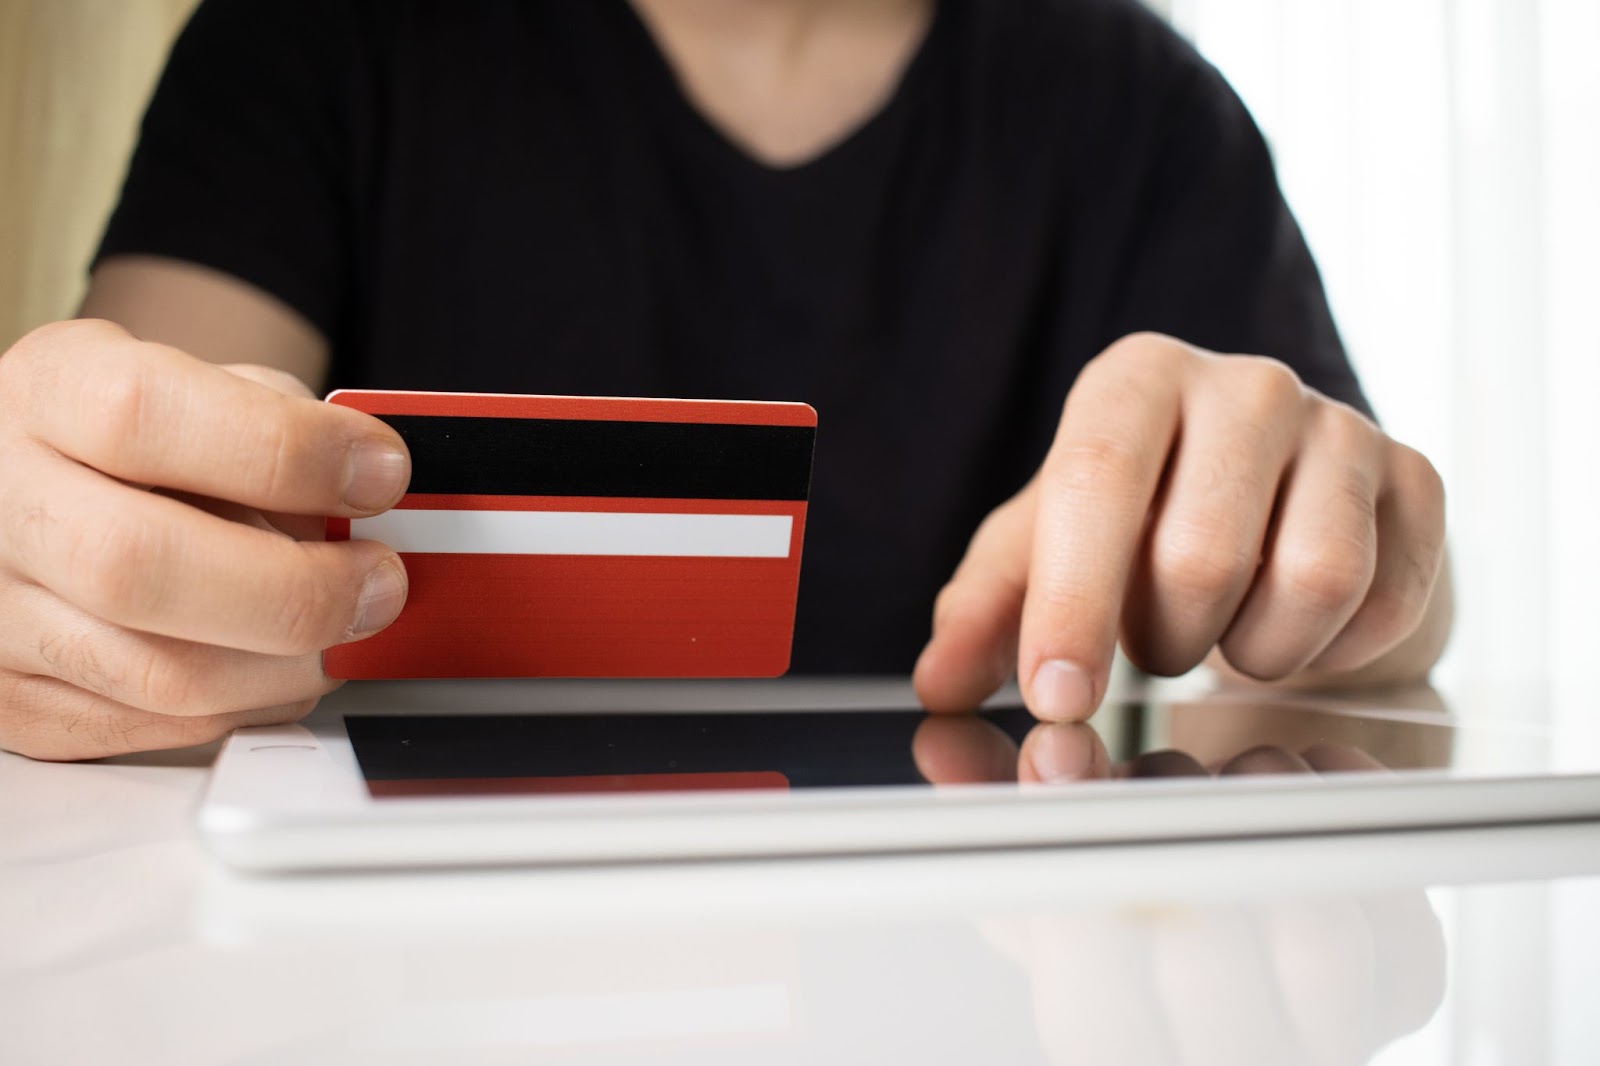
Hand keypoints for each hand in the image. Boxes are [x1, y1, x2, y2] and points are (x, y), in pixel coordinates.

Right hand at [0, 320, 411, 759]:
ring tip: (344, 628)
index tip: (380, 474)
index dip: (283, 451)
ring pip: (159, 673)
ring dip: (290, 663)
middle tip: (378, 583)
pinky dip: (250, 702)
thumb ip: (277, 427)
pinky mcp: (17, 706)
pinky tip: (282, 663)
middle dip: (296, 586)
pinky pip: (158, 728)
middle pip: (138, 565)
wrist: (29, 491)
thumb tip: (363, 497)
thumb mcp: (198, 386)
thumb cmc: (135, 440)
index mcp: (45, 392)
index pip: (142, 417)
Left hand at [914, 333, 1446, 720]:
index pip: (1096, 483)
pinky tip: (1295, 628)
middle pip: (1203, 555)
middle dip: (1165, 637)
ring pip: (1312, 582)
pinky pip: (1384, 604)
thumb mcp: (1043, 551)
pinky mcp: (1418, 478)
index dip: (1073, 604)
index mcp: (1136, 379)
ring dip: (1252, 649)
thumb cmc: (1138, 523)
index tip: (1056, 700)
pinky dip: (1330, 652)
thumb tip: (939, 681)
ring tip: (1223, 629)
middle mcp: (1245, 384)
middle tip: (1156, 639)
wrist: (1273, 502)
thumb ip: (985, 610)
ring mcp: (1343, 425)